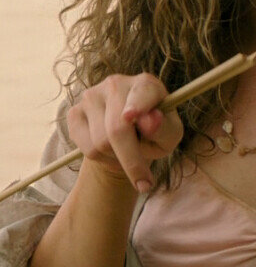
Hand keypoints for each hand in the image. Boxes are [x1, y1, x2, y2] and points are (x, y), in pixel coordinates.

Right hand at [67, 73, 183, 192]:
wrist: (128, 139)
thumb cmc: (155, 134)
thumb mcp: (169, 135)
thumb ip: (165, 128)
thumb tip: (151, 121)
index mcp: (146, 84)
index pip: (141, 93)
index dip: (136, 105)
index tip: (130, 117)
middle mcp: (116, 83)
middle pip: (117, 127)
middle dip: (132, 160)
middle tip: (145, 183)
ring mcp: (92, 95)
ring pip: (100, 141)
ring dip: (117, 158)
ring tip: (127, 152)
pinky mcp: (75, 112)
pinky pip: (86, 147)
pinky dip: (101, 159)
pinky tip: (110, 151)